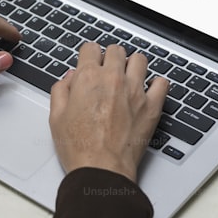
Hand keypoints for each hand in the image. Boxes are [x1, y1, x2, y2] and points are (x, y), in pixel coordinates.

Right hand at [49, 43, 167, 182]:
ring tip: (128, 77)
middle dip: (110, 57)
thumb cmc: (79, 147)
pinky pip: (161, 83)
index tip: (90, 63)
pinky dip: (156, 84)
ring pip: (139, 60)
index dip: (89, 56)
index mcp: (88, 78)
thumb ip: (61, 90)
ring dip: (132, 65)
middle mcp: (113, 79)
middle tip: (108, 71)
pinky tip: (148, 91)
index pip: (91, 48)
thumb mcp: (56, 116)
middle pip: (116, 50)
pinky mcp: (152, 106)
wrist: (101, 169)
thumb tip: (69, 79)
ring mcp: (135, 91)